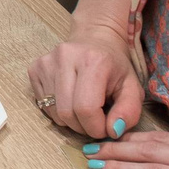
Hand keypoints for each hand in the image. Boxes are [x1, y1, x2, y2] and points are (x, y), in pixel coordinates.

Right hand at [28, 21, 144, 143]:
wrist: (96, 37)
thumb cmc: (115, 66)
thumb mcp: (134, 88)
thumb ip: (129, 112)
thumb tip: (113, 132)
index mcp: (93, 61)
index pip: (86, 109)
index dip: (96, 127)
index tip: (106, 128)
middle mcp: (65, 58)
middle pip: (67, 113)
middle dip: (83, 127)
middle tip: (95, 122)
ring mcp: (46, 62)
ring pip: (54, 112)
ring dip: (70, 121)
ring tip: (83, 110)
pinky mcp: (35, 68)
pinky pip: (43, 104)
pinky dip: (57, 111)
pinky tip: (69, 100)